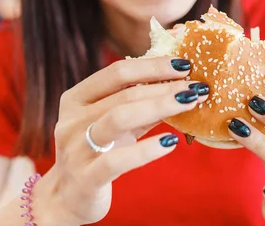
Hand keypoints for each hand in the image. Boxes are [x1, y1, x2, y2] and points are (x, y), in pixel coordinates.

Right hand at [32, 57, 209, 225]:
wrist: (68, 198)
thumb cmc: (98, 152)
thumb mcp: (115, 124)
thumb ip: (140, 104)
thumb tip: (179, 83)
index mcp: (76, 99)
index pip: (117, 72)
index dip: (152, 66)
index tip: (184, 64)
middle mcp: (72, 120)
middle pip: (124, 94)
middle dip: (165, 87)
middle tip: (196, 86)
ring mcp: (76, 149)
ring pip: (119, 118)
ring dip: (160, 107)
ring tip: (190, 102)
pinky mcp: (86, 178)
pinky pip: (118, 160)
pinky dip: (147, 149)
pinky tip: (171, 142)